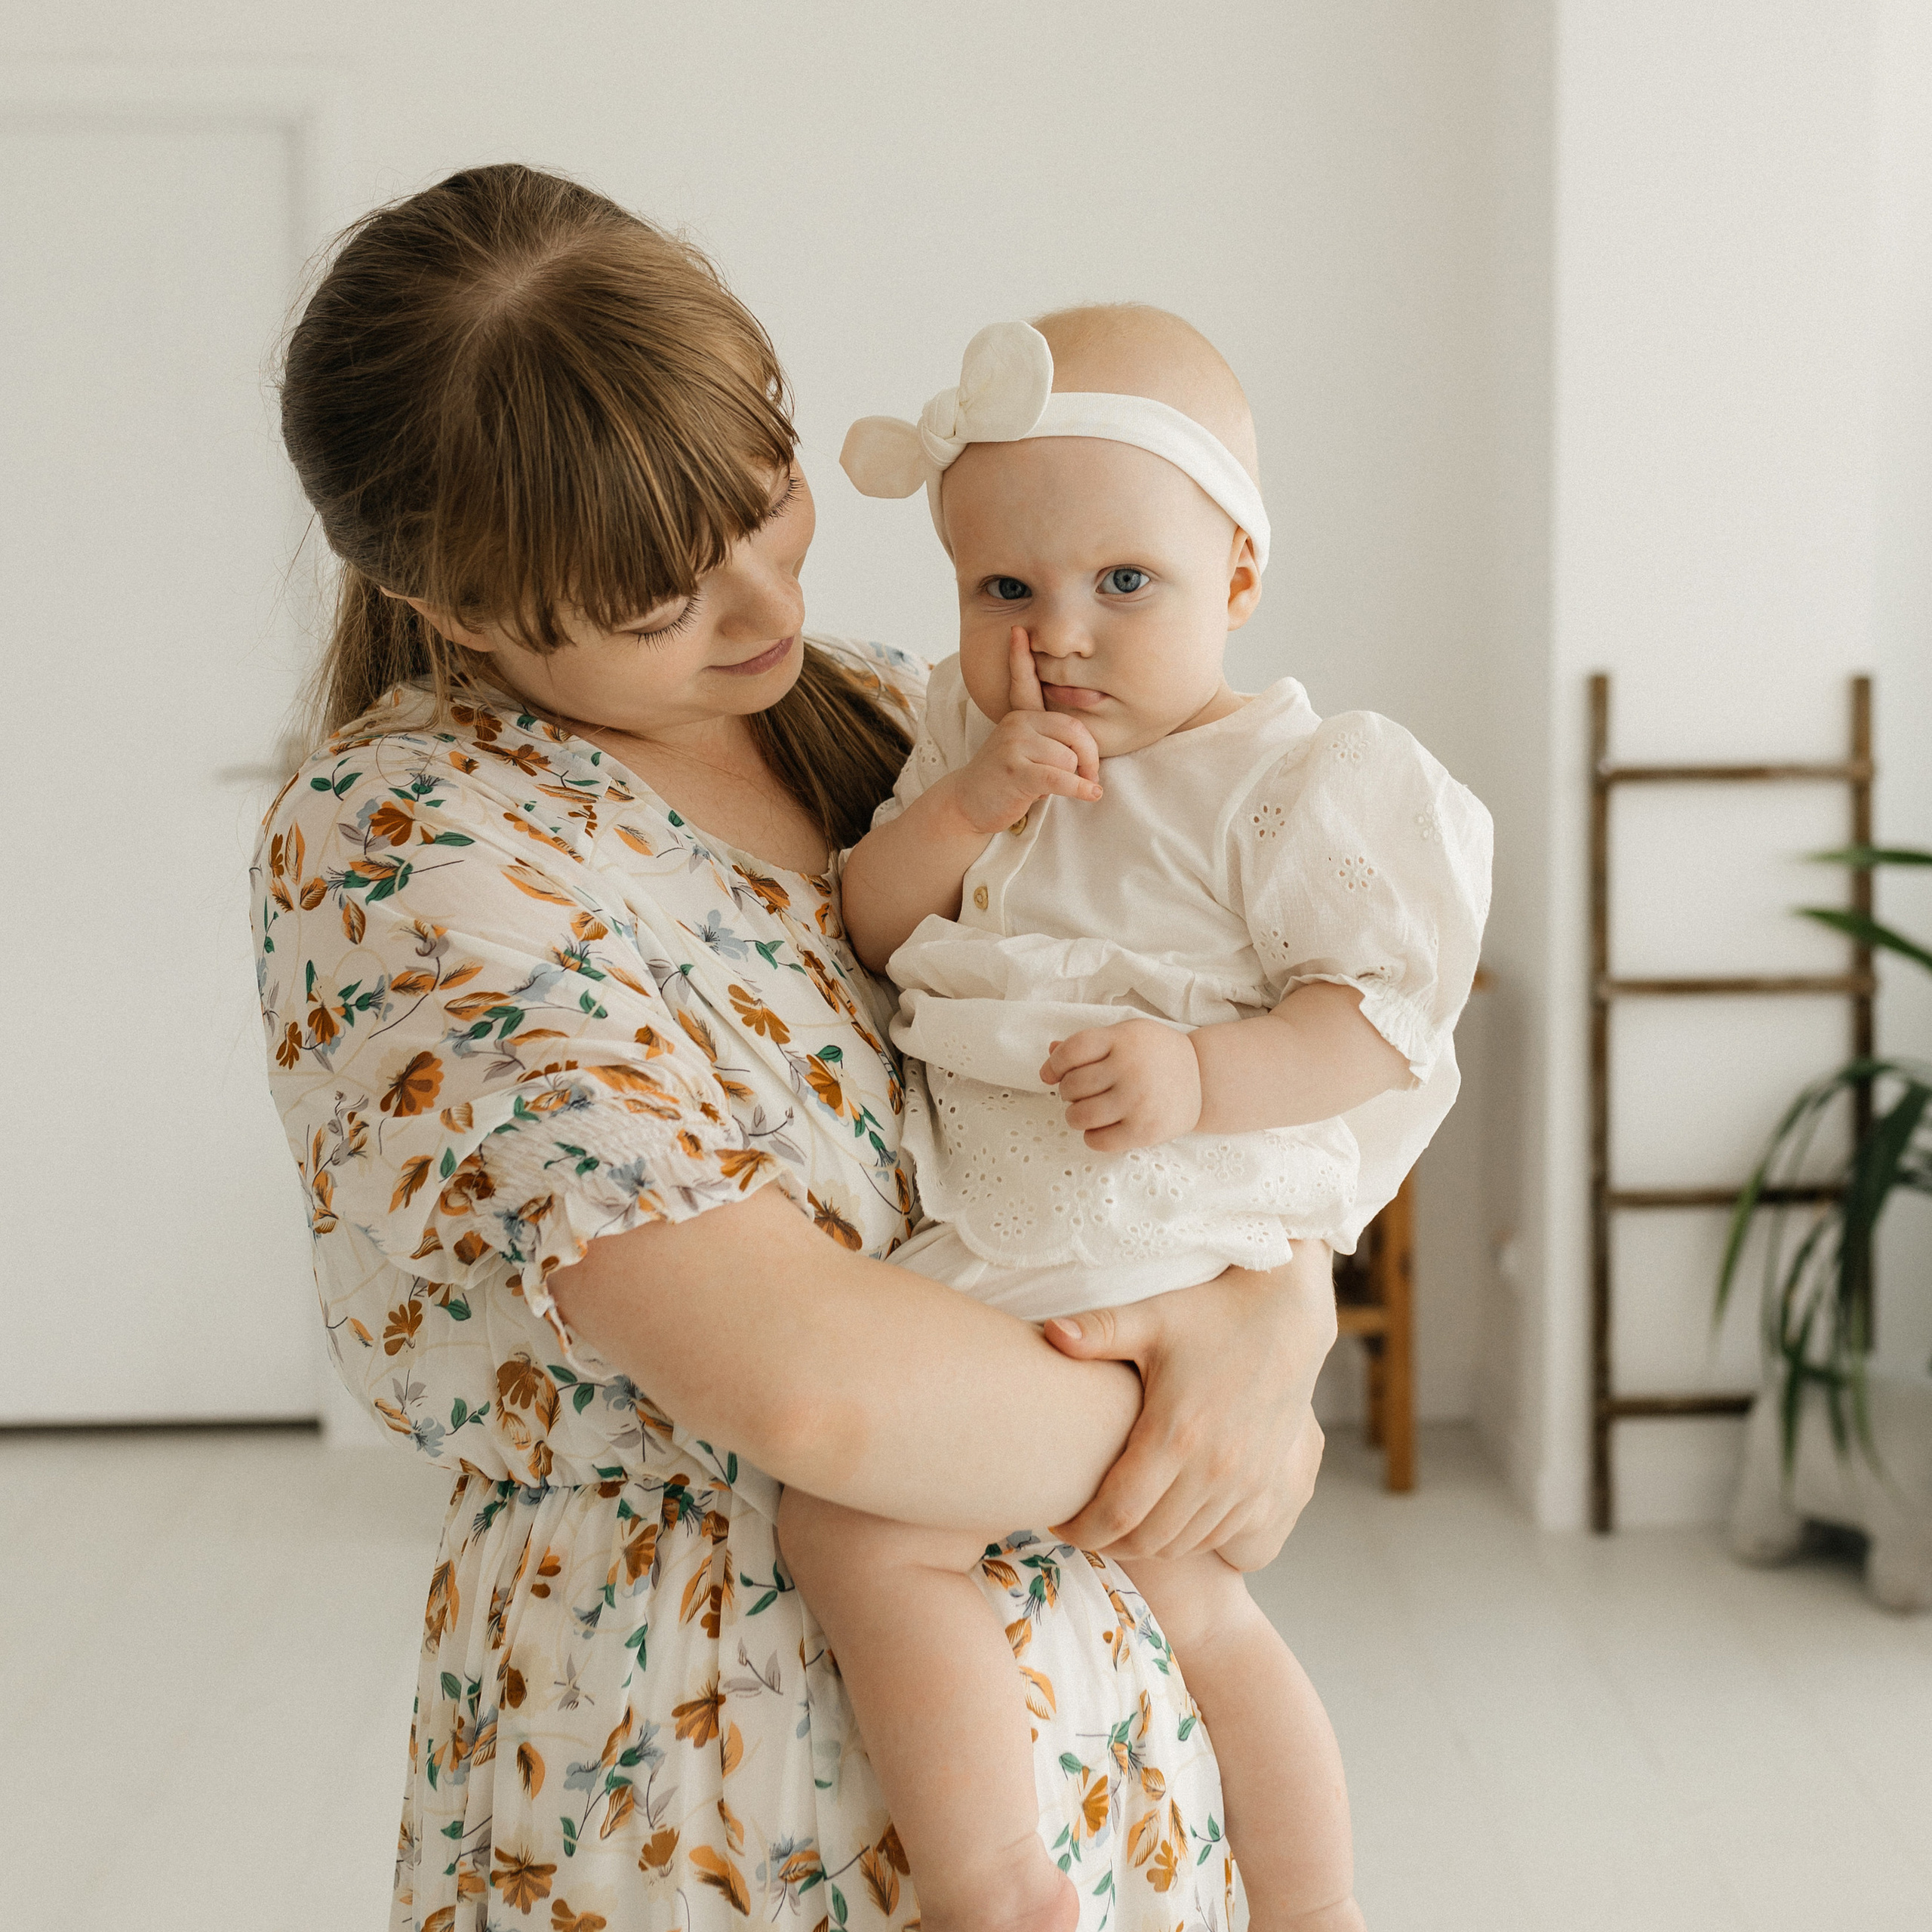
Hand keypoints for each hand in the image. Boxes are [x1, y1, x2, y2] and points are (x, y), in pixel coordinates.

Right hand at [943, 627, 1102, 835]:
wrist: (969, 805)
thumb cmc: (1006, 779)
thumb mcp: (1024, 751)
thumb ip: (1047, 739)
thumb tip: (1083, 745)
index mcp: (1019, 715)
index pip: (1030, 685)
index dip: (1022, 659)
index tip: (1016, 631)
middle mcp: (1015, 724)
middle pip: (1073, 730)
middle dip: (1089, 756)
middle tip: (1091, 775)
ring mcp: (1013, 746)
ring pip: (1068, 757)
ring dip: (1075, 779)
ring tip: (1061, 788)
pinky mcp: (1015, 772)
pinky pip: (1059, 776)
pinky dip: (1079, 788)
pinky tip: (1091, 794)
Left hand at [1040, 1020, 1201, 1150]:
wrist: (1204, 1079)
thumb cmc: (1157, 1055)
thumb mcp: (1128, 1036)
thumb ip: (1091, 1043)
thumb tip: (1051, 1050)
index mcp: (1124, 1039)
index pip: (1072, 1051)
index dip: (1053, 1064)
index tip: (1050, 1074)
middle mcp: (1130, 1068)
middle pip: (1072, 1085)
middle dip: (1068, 1091)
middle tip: (1081, 1092)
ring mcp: (1137, 1101)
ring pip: (1079, 1115)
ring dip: (1075, 1115)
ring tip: (1088, 1111)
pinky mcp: (1144, 1130)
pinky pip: (1097, 1140)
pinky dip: (1091, 1136)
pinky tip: (1102, 1127)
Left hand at [1042, 1242, 1335, 1566]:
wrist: (1287, 1315)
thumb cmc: (1212, 1311)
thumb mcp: (1152, 1318)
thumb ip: (1099, 1331)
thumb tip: (1049, 1333)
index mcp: (1176, 1432)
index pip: (1119, 1512)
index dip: (1083, 1529)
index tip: (1059, 1523)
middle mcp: (1213, 1468)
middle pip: (1148, 1539)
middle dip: (1108, 1543)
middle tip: (1082, 1527)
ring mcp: (1245, 1482)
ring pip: (1184, 1544)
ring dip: (1146, 1545)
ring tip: (1117, 1526)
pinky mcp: (1267, 1484)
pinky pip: (1219, 1536)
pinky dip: (1186, 1539)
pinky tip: (1163, 1518)